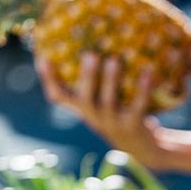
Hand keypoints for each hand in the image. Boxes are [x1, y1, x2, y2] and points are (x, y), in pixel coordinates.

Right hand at [35, 52, 165, 166]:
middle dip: (86, 77)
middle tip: (89, 54)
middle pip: (84, 99)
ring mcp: (112, 123)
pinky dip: (143, 90)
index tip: (43, 58)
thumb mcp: (105, 101)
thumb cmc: (120, 116)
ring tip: (114, 60)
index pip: (59, 97)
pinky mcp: (132, 126)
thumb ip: (98, 81)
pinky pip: (137, 106)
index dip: (49, 80)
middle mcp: (94, 117)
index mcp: (84, 109)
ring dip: (110, 80)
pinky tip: (148, 73)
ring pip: (108, 101)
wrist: (143, 148)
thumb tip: (100, 41)